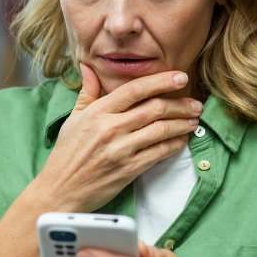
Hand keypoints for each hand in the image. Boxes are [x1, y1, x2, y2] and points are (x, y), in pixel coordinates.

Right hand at [33, 63, 202, 211]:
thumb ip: (87, 92)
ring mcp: (121, 149)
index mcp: (98, 112)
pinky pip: (159, 153)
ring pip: (161, 130)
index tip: (181, 77)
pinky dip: (175, 145)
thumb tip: (89, 67)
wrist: (61, 190)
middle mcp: (111, 128)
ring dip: (182, 124)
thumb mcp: (73, 118)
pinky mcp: (129, 169)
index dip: (161, 81)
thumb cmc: (67, 153)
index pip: (135, 89)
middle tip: (195, 103)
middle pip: (155, 108)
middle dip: (181, 104)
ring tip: (194, 120)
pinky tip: (182, 140)